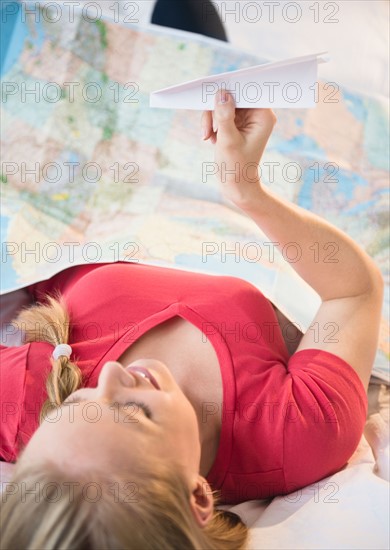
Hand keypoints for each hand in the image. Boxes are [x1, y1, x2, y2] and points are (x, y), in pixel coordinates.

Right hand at [201, 90, 275, 207]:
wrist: (236, 185)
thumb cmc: (236, 167)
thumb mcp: (228, 141)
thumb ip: (224, 116)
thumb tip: (222, 93)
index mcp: (263, 116)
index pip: (248, 91)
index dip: (231, 88)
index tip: (216, 89)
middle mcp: (257, 114)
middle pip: (232, 96)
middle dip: (216, 110)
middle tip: (208, 129)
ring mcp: (246, 119)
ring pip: (223, 104)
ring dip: (211, 119)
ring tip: (208, 137)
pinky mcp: (236, 123)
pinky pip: (219, 114)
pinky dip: (212, 125)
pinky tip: (211, 139)